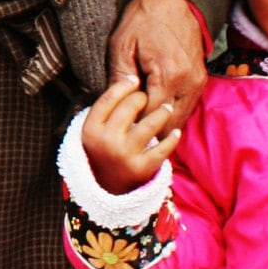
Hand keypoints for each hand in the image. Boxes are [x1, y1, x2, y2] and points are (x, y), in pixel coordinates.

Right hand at [81, 65, 180, 190]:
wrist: (104, 189)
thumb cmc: (101, 151)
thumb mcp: (93, 130)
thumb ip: (106, 109)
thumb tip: (129, 79)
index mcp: (91, 129)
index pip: (108, 98)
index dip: (124, 86)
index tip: (135, 79)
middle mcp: (106, 141)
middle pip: (130, 107)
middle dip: (143, 97)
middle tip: (148, 97)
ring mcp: (124, 155)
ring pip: (150, 124)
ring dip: (162, 112)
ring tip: (166, 108)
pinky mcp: (141, 168)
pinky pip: (162, 147)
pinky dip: (172, 137)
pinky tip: (176, 131)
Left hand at [110, 0, 212, 130]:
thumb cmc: (145, 19)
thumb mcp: (122, 44)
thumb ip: (119, 77)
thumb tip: (114, 104)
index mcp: (169, 75)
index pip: (151, 117)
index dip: (134, 123)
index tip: (120, 123)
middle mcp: (188, 83)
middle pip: (169, 123)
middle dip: (149, 129)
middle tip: (129, 127)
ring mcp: (198, 82)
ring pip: (181, 118)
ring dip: (162, 123)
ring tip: (140, 119)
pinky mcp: (200, 79)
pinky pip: (187, 106)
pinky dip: (172, 112)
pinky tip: (154, 109)